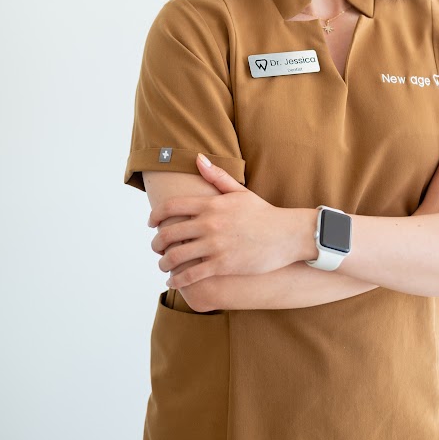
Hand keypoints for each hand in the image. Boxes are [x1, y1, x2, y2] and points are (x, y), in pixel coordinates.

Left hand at [148, 154, 293, 289]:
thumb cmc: (263, 213)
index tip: (151, 223)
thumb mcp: (239, 192)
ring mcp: (215, 245)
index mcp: (211, 204)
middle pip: (168, 233)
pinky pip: (191, 275)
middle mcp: (209, 223)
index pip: (171, 207)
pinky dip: (177, 280)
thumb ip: (216, 176)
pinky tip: (174, 282)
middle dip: (156, 243)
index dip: (155, 216)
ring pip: (175, 256)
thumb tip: (198, 157)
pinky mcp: (222, 265)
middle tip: (156, 248)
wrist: (287, 235)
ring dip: (164, 263)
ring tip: (164, 266)